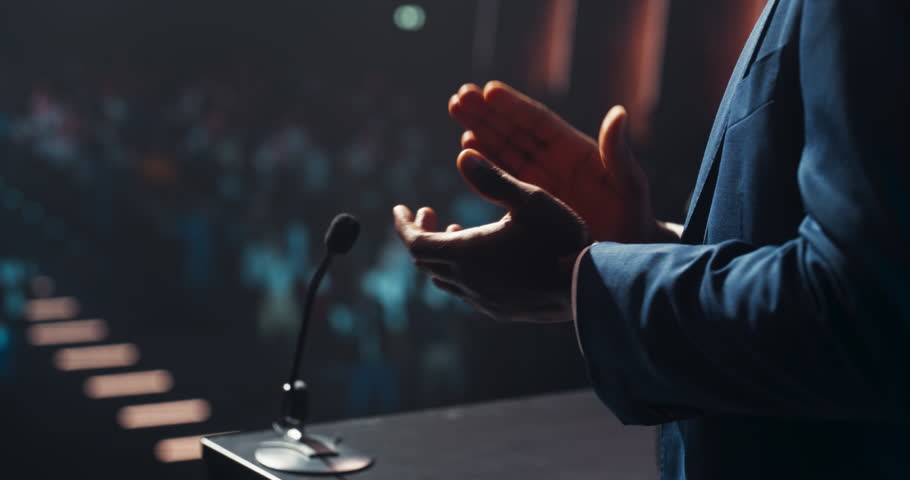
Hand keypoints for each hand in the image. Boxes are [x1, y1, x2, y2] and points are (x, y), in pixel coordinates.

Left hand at [393, 149, 591, 322]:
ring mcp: (483, 300)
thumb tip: (462, 155)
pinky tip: (482, 258)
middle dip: (420, 235)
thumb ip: (494, 179)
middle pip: (425, 261)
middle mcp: (468, 281)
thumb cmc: (562, 240)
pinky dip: (461, 271)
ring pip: (445, 279)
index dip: (403, 225)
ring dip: (441, 254)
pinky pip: (467, 292)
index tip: (400, 208)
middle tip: (427, 213)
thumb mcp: (530, 200)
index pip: (415, 243)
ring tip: (454, 230)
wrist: (590, 290)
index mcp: (467, 253)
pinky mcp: (499, 311)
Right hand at [449, 81, 674, 242]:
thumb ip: (620, 154)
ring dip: (480, 131)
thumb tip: (619, 112)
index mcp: (577, 154)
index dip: (514, 107)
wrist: (627, 260)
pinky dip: (484, 164)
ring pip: (504, 151)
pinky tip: (465, 152)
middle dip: (487, 113)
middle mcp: (555, 164)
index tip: (488, 91)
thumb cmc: (637, 222)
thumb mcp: (631, 187)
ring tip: (456, 111)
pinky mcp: (532, 206)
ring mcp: (542, 184)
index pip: (539, 124)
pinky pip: (504, 180)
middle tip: (459, 96)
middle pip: (516, 132)